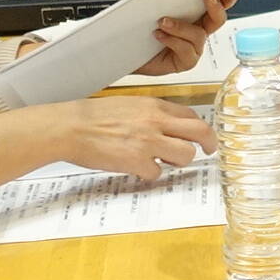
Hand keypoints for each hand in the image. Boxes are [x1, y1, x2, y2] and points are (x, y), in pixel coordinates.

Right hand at [48, 97, 216, 181]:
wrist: (70, 127)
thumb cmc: (93, 116)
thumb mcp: (129, 105)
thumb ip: (151, 114)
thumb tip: (167, 127)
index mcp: (154, 106)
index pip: (192, 115)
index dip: (200, 128)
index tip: (202, 137)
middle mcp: (156, 122)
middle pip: (200, 132)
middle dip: (209, 144)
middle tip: (208, 152)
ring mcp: (149, 142)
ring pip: (185, 155)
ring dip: (178, 161)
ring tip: (163, 161)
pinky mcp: (137, 161)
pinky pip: (157, 173)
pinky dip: (149, 174)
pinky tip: (137, 168)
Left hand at [133, 0, 238, 76]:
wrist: (124, 54)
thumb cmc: (140, 32)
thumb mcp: (152, 10)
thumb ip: (166, 0)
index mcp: (194, 18)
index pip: (215, 7)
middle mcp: (197, 34)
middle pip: (217, 20)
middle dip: (216, 8)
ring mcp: (193, 49)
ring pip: (198, 35)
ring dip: (181, 27)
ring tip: (163, 22)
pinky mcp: (185, 62)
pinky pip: (187, 51)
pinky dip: (172, 41)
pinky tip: (159, 35)